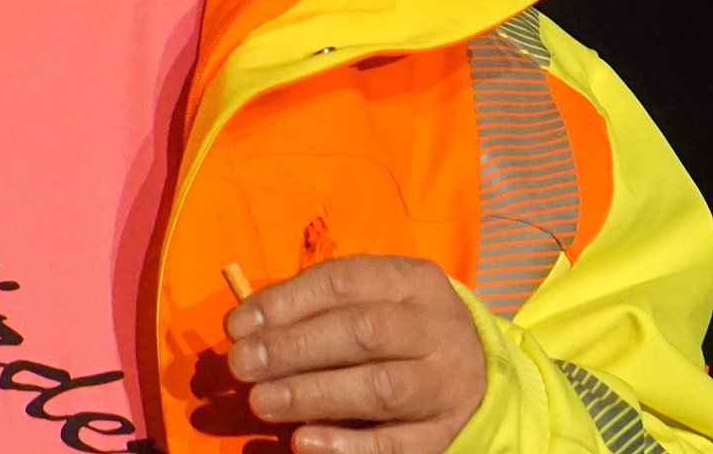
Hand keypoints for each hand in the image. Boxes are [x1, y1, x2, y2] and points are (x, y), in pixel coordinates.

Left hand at [224, 254, 485, 452]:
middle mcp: (435, 326)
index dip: (287, 301)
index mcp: (413, 280)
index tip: (238, 325)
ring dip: (315, 394)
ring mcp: (445, 382)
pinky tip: (304, 442)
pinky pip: (396, 445)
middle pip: (364, 331)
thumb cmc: (403, 326)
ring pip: (380, 387)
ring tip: (262, 401)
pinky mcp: (445, 434)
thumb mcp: (375, 296)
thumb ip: (320, 306)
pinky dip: (348, 445)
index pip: (345, 281)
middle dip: (295, 347)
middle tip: (242, 363)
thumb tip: (249, 324)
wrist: (478, 371)